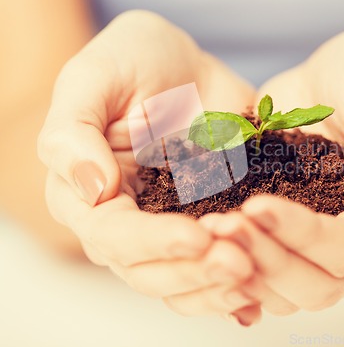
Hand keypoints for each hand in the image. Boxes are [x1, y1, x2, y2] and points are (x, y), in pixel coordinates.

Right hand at [38, 10, 259, 317]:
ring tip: (257, 273)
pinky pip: (219, 259)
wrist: (182, 62)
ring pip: (186, 277)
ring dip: (219, 283)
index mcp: (88, 196)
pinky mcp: (211, 217)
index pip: (112, 236)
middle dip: (194, 272)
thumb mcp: (92, 79)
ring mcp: (172, 223)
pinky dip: (240, 278)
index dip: (152, 242)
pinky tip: (265, 286)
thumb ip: (74, 132)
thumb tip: (92, 189)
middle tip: (239, 262)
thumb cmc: (129, 60)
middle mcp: (128, 221)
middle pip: (151, 270)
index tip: (196, 237)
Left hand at [200, 27, 343, 317]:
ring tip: (208, 232)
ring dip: (246, 269)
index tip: (256, 205)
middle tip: (221, 226)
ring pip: (290, 290)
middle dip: (268, 260)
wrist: (336, 74)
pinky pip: (266, 271)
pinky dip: (237, 264)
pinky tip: (208, 243)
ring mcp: (327, 245)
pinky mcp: (293, 236)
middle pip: (320, 285)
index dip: (305, 235)